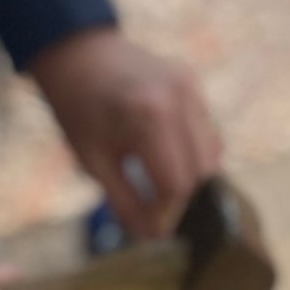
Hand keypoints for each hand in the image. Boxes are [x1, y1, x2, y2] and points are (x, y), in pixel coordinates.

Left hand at [28, 27, 223, 237]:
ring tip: (157, 178)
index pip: (177, 184)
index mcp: (150, 117)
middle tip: (155, 207)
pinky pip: (207, 129)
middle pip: (202, 171)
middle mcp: (180, 98)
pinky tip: (165, 152)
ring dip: (192, 174)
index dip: (166, 212)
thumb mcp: (93, 161)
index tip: (151, 226)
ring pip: (212, 151)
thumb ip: (125, 202)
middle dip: (182, 197)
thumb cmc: (78, 108)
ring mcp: (191, 86)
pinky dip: (193, 150)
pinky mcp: (193, 82)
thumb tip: (152, 237)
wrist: (77, 52)